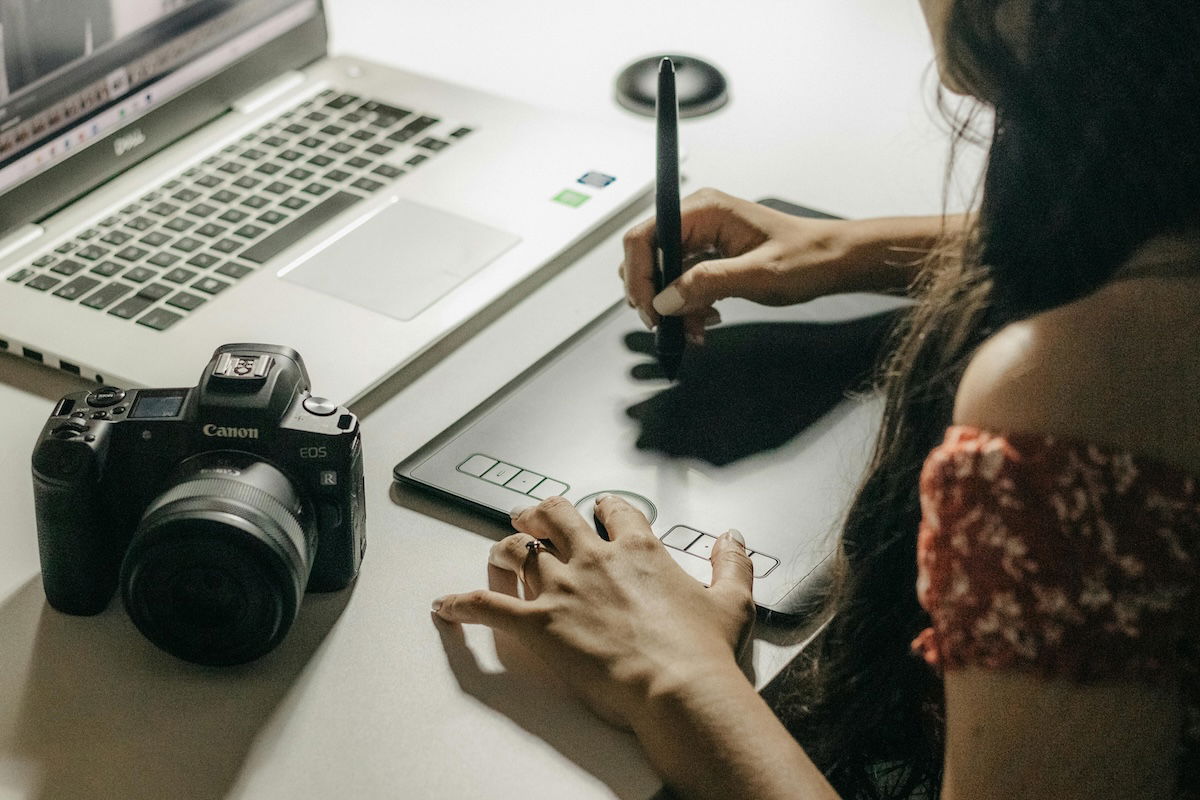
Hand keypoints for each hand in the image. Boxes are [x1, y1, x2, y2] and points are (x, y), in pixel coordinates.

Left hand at [432, 495, 755, 728]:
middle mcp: (594, 559)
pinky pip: (487, 605)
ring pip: (518, 551)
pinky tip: (446, 606)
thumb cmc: (702, 651)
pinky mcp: (538, 624)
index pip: (613, 511)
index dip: (603, 508)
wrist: (678, 688)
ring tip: (499, 552)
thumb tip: (732, 538)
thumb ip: (733, 563)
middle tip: (530, 518)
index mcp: (638, 550)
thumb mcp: (732, 601)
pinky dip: (461, 604)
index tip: (600, 511)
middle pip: (555, 516)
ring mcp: (562, 589)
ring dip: (505, 549)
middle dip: (539, 514)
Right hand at [619, 188, 859, 340]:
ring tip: (695, 328)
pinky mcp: (708, 257)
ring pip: (662, 275)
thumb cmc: (807, 256)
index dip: (638, 276)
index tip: (650, 310)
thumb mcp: (759, 273)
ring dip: (672, 307)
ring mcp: (701, 238)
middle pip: (646, 257)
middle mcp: (697, 219)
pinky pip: (680, 283)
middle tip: (668, 326)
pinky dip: (686, 306)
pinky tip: (705, 320)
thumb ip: (709, 283)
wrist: (833, 261)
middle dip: (653, 296)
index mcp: (705, 210)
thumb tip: (666, 300)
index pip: (645, 237)